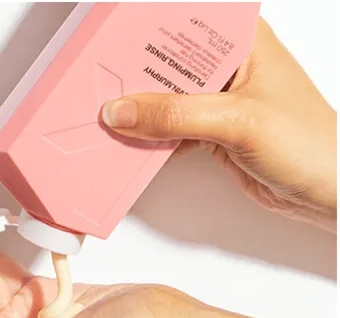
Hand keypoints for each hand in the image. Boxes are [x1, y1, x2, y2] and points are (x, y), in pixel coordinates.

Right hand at [101, 18, 336, 232]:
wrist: (323, 190)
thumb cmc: (306, 143)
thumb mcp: (237, 120)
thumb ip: (176, 115)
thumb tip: (122, 111)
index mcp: (241, 41)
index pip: (181, 25)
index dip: (144, 33)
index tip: (109, 46)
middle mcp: (226, 67)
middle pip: (167, 65)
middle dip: (135, 78)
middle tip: (101, 87)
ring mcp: (217, 101)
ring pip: (166, 100)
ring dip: (140, 112)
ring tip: (107, 115)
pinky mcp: (210, 131)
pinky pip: (171, 129)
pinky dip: (151, 138)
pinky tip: (131, 141)